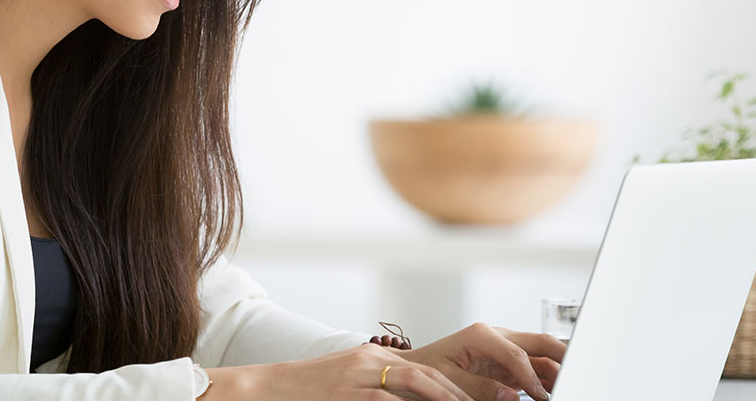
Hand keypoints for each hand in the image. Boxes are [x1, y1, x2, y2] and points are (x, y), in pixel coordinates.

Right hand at [206, 342, 471, 399]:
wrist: (262, 390)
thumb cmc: (307, 396)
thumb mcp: (348, 387)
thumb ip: (382, 393)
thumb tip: (412, 398)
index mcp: (375, 359)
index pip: (430, 372)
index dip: (464, 388)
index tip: (494, 398)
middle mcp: (371, 362)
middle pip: (432, 377)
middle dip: (467, 395)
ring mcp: (359, 377)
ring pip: (418, 387)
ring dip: (449, 398)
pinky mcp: (348, 393)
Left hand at [390, 322, 564, 400]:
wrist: (417, 367)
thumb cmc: (428, 368)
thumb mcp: (448, 378)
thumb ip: (480, 387)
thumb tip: (511, 396)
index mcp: (482, 335)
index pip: (517, 354)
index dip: (532, 377)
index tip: (541, 397)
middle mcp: (498, 336)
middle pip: (541, 342)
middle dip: (563, 355)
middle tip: (580, 373)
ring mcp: (506, 348)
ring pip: (542, 356)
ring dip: (559, 370)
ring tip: (570, 387)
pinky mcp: (508, 362)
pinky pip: (535, 368)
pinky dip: (548, 379)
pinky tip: (556, 391)